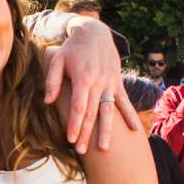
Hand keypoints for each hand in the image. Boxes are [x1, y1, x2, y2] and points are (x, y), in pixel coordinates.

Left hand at [42, 17, 136, 152]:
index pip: (78, 107)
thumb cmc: (72, 48)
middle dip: (87, 133)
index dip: (75, 124)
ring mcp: (109, 83)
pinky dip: (129, 116)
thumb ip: (53, 81)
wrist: (94, 32)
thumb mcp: (57, 59)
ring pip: (108, 111)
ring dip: (106, 131)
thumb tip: (48, 101)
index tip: (71, 139)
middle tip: (82, 151)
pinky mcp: (117, 82)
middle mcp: (98, 82)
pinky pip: (124, 101)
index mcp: (83, 78)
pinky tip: (135, 130)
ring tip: (105, 149)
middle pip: (92, 113)